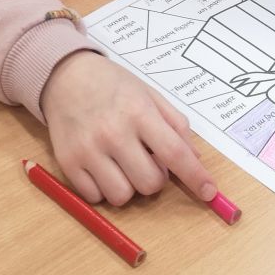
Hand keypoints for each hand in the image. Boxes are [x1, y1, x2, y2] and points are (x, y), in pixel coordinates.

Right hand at [41, 50, 216, 206]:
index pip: (174, 153)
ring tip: (122, 163)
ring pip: (122, 197)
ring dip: (129, 186)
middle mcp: (114, 133)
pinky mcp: (68, 163)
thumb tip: (194, 158)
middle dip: (155, 178)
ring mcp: (89, 150)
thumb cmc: (113, 85)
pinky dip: (103, 189)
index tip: (209, 192)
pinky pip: (95, 198)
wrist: (66, 76)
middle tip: (146, 159)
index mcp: (139, 112)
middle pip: (150, 184)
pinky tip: (102, 167)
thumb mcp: (149, 93)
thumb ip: (175, 124)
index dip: (195, 176)